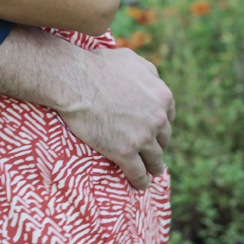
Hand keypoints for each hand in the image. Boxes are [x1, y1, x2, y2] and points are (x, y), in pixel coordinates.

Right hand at [57, 44, 174, 190]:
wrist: (75, 80)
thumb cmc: (98, 66)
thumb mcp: (132, 59)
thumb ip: (149, 71)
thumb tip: (155, 79)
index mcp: (163, 96)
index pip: (169, 117)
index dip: (160, 125)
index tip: (153, 131)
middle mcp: (158, 118)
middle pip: (164, 139)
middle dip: (157, 144)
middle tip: (149, 150)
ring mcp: (142, 137)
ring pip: (155, 159)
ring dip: (153, 166)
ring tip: (150, 172)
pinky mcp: (125, 152)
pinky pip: (138, 173)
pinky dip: (140, 181)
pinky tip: (139, 184)